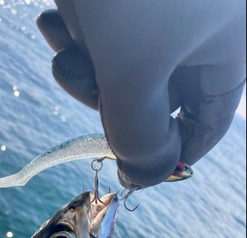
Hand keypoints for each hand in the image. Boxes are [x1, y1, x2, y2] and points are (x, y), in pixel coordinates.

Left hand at [38, 0, 245, 188]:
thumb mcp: (136, 67)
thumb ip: (141, 133)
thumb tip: (142, 178)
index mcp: (225, 47)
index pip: (209, 118)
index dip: (174, 150)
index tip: (136, 171)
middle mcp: (198, 29)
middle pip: (154, 94)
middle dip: (107, 94)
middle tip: (76, 75)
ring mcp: (160, 15)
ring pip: (120, 65)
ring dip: (82, 60)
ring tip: (60, 30)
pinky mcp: (125, 5)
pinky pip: (104, 31)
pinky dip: (75, 30)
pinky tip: (55, 14)